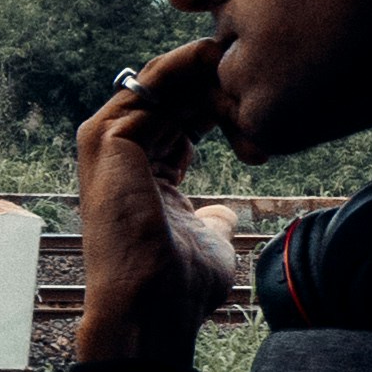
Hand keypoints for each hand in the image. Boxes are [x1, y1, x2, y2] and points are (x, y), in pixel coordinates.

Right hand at [73, 37, 239, 359]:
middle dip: (217, 80)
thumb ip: (213, 219)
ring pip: (162, 81)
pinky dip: (187, 70)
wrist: (154, 305)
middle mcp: (118, 151)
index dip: (222, 103)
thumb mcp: (208, 239)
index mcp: (140, 169)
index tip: (263, 102)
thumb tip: (225, 216)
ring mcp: (108, 141)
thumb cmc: (180, 285)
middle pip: (172, 93)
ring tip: (244, 65)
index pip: (181, 116)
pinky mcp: (108, 138)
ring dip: (205, 70)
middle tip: (259, 78)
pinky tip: (222, 69)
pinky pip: (151, 84)